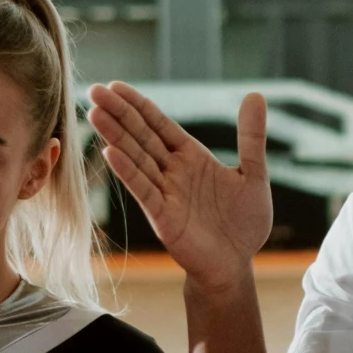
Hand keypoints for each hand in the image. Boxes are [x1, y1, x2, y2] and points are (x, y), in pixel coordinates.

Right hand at [86, 82, 271, 293]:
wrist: (236, 265)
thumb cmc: (243, 222)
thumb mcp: (253, 173)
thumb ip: (251, 136)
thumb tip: (256, 94)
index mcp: (191, 157)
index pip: (159, 124)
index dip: (138, 105)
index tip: (116, 87)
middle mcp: (173, 171)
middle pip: (142, 136)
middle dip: (119, 114)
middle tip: (95, 90)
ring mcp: (166, 193)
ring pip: (137, 158)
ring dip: (116, 136)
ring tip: (95, 114)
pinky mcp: (163, 217)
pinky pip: (144, 190)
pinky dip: (128, 171)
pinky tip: (110, 152)